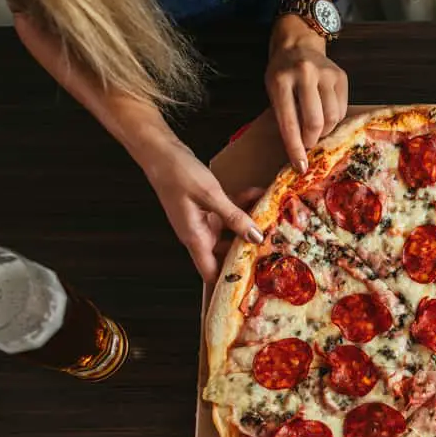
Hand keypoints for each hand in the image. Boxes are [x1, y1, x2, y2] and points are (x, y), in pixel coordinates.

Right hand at [142, 138, 263, 280]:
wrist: (161, 150)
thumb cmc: (177, 173)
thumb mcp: (210, 195)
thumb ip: (234, 217)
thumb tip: (255, 237)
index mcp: (195, 238)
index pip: (210, 273)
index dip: (227, 283)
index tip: (251, 286)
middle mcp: (199, 233)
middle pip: (226, 254)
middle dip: (248, 252)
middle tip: (274, 250)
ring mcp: (204, 221)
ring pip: (232, 231)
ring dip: (250, 225)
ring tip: (272, 221)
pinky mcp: (208, 207)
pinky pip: (229, 212)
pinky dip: (243, 205)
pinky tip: (258, 195)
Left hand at [267, 16, 347, 173]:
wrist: (298, 45)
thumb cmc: (282, 75)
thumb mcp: (273, 93)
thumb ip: (285, 118)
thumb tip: (299, 152)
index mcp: (281, 81)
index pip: (289, 123)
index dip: (295, 149)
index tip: (300, 167)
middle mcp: (304, 74)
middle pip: (315, 122)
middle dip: (312, 140)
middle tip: (308, 144)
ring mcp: (325, 74)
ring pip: (332, 118)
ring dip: (325, 131)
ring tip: (316, 129)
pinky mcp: (341, 76)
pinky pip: (342, 109)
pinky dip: (335, 119)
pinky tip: (326, 115)